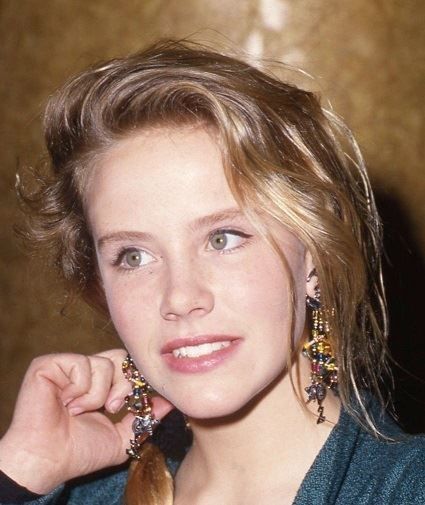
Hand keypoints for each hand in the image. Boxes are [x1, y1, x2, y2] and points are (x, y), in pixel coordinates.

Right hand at [0, 350, 173, 493]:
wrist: (48, 461)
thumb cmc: (79, 453)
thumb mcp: (121, 437)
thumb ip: (145, 418)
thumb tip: (169, 402)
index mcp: (98, 384)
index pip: (128, 366)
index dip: (135, 381)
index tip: (132, 402)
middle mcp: (83, 371)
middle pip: (121, 358)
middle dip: (124, 385)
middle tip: (112, 407)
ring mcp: (66, 366)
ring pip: (104, 362)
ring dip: (98, 394)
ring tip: (81, 411)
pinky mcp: (49, 364)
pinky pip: (82, 364)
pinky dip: (80, 389)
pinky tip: (66, 404)